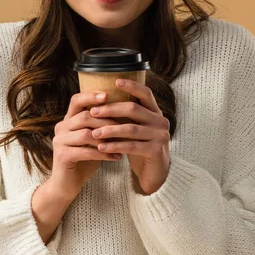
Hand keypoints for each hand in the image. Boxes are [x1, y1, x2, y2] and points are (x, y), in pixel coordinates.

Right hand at [48, 91, 122, 199]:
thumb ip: (99, 125)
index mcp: (68, 120)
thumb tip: (123, 110)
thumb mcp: (92, 139)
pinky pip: (86, 152)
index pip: (76, 100)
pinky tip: (117, 157)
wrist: (67, 184)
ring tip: (124, 144)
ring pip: (86, 134)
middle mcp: (61, 127)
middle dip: (107, 121)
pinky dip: (104, 154)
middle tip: (126, 126)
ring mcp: (59, 141)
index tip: (108, 95)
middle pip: (84, 116)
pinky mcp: (62, 156)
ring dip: (107, 139)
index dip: (91, 96)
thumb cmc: (84, 159)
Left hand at [89, 78, 170, 194]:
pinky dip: (115, 146)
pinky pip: (132, 146)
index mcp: (156, 112)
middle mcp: (161, 121)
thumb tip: (102, 100)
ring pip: (131, 129)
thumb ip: (127, 116)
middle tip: (93, 112)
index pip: (145, 93)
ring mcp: (161, 136)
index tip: (115, 81)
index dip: (132, 86)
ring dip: (110, 130)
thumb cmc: (141, 147)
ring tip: (94, 133)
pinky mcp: (156, 151)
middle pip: (134, 109)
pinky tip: (101, 147)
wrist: (155, 172)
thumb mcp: (135, 129)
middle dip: (111, 109)